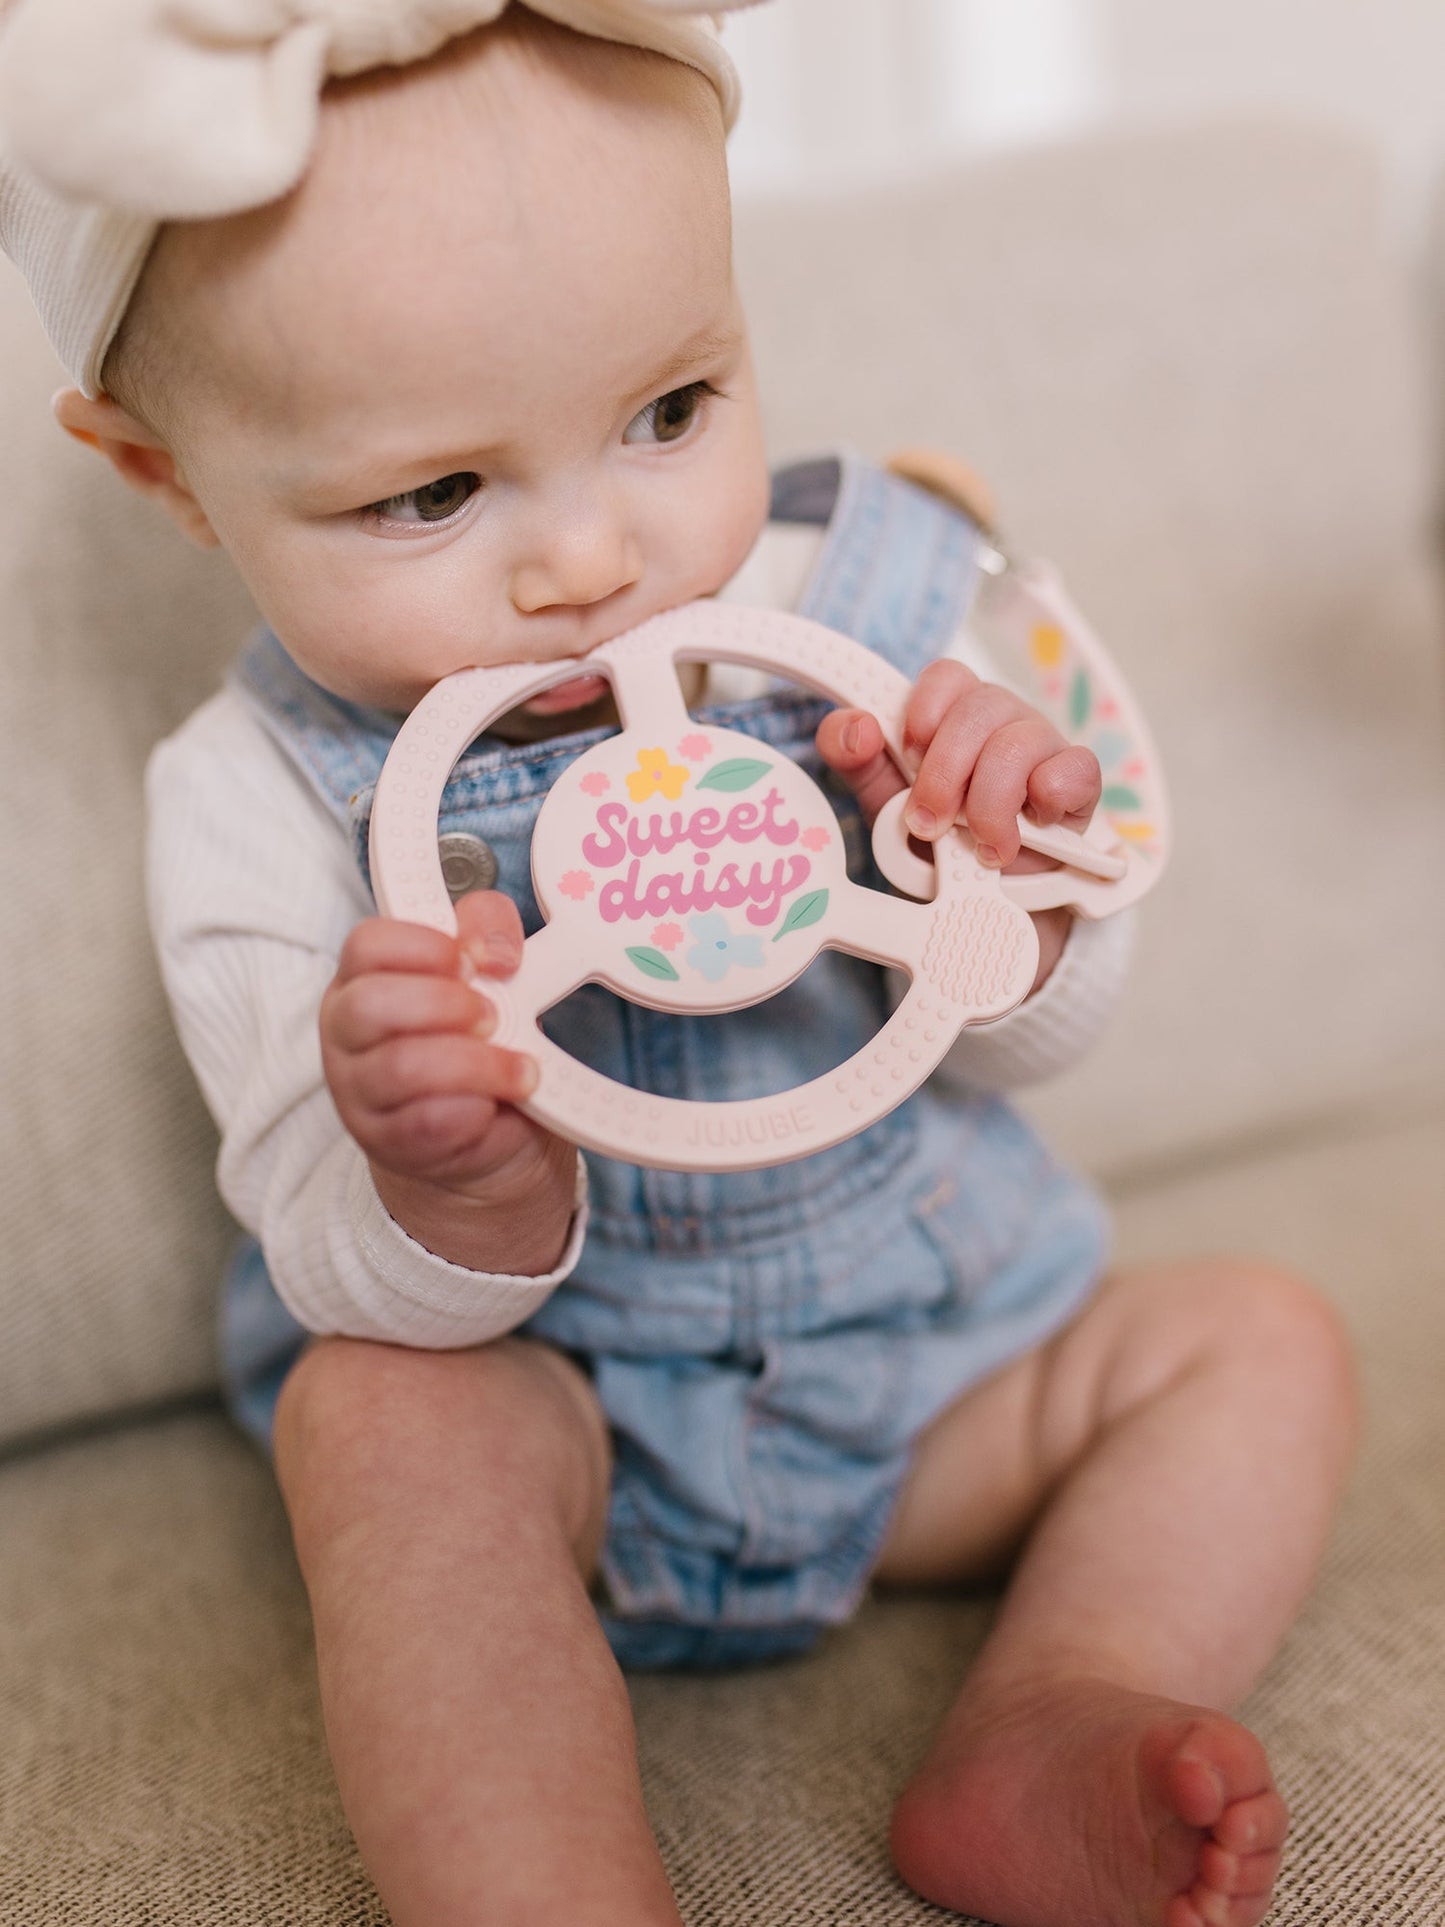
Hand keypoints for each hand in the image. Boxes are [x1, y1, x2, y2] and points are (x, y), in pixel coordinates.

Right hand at [320, 890, 576, 1271]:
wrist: (486, 1129)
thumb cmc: (478, 1042)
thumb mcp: (490, 977)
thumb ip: (488, 934)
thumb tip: (497, 947)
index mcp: (365, 977)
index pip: (367, 944)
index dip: (425, 947)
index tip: (471, 962)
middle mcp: (347, 1032)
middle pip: (371, 1004)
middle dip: (447, 1005)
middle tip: (493, 1018)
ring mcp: (358, 1091)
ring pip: (401, 1067)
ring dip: (476, 1064)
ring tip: (517, 1068)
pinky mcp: (384, 1143)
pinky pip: (424, 1123)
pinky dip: (473, 1111)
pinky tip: (495, 1105)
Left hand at [816, 659, 1102, 991]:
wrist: (988, 908)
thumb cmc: (942, 844)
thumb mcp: (887, 806)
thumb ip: (858, 763)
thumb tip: (856, 728)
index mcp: (953, 718)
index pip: (947, 677)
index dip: (926, 707)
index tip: (910, 751)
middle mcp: (1000, 723)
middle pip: (980, 707)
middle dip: (947, 772)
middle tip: (931, 823)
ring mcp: (1043, 748)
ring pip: (1020, 741)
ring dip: (991, 801)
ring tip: (982, 846)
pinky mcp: (1079, 783)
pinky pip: (1076, 767)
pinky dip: (1050, 797)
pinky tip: (1033, 825)